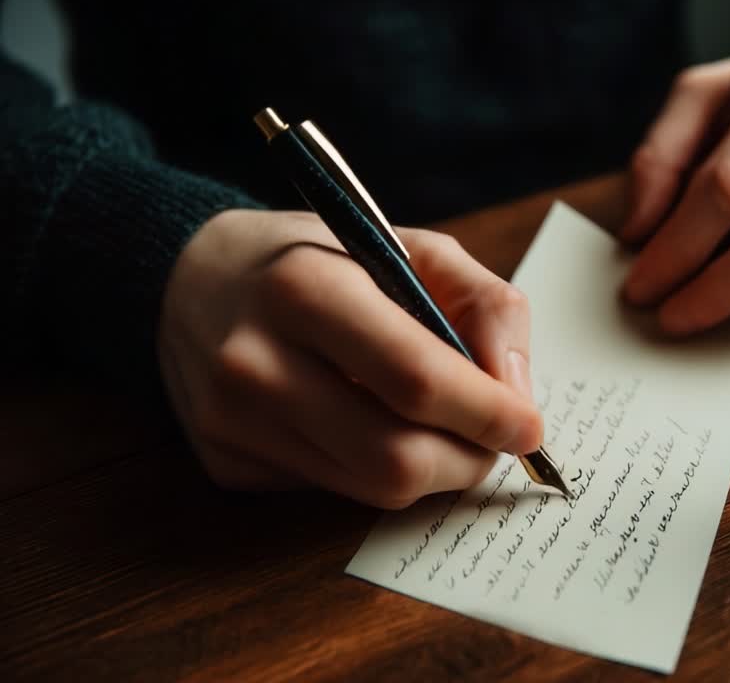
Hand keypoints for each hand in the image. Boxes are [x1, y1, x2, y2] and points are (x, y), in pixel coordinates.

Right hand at [157, 209, 540, 508]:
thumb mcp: (410, 247)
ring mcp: (230, 420)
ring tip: (444, 430)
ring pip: (370, 487)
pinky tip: (364, 422)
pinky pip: (332, 489)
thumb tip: (515, 392)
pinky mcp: (223, 461)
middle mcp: (254, 360)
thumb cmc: (321, 260)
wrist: (192, 279)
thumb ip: (485, 304)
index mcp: (303, 288)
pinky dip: (373, 467)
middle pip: (395, 457)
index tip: (529, 425)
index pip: (415, 378)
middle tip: (495, 440)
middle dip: (468, 459)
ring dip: (432, 471)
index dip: (486, 412)